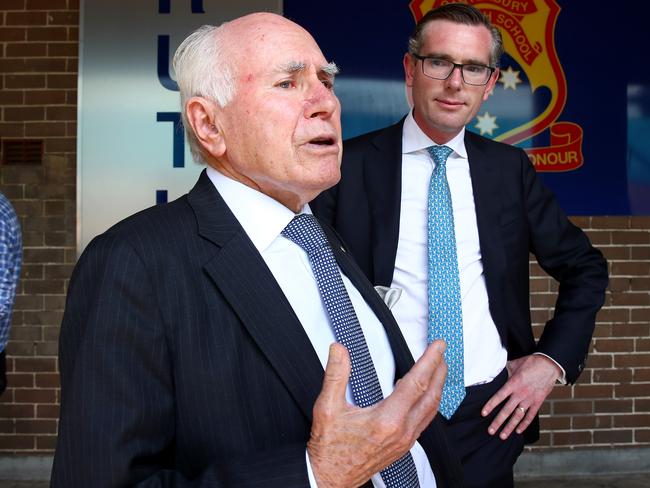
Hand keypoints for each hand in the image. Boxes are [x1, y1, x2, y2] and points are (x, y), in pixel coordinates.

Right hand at [308, 341, 446, 486]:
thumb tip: (338, 350)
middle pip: (431, 395)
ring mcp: (405, 441)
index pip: (416, 383)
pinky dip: (429, 402)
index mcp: (386, 420)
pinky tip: (424, 395)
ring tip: (438, 368)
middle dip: (439, 370)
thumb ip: (336, 375)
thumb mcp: (327, 407)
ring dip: (437, 386)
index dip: (429, 361)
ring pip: (431, 410)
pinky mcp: (403, 446)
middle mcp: (401, 431)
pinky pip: (424, 421)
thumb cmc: (329, 446)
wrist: (330, 477)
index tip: (438, 346)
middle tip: (442, 351)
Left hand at [481, 354, 560, 439]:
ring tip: (502, 436)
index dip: (490, 405)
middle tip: (490, 431)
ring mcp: (530, 399)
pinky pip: (530, 416)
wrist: (549, 364)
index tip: (483, 413)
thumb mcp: (514, 364)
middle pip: (507, 411)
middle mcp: (520, 394)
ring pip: (518, 416)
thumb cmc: (531, 363)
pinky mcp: (538, 402)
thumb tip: (493, 372)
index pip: (499, 397)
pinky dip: (524, 424)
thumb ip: (504, 371)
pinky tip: (518, 431)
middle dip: (498, 422)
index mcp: (513, 384)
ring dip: (510, 427)